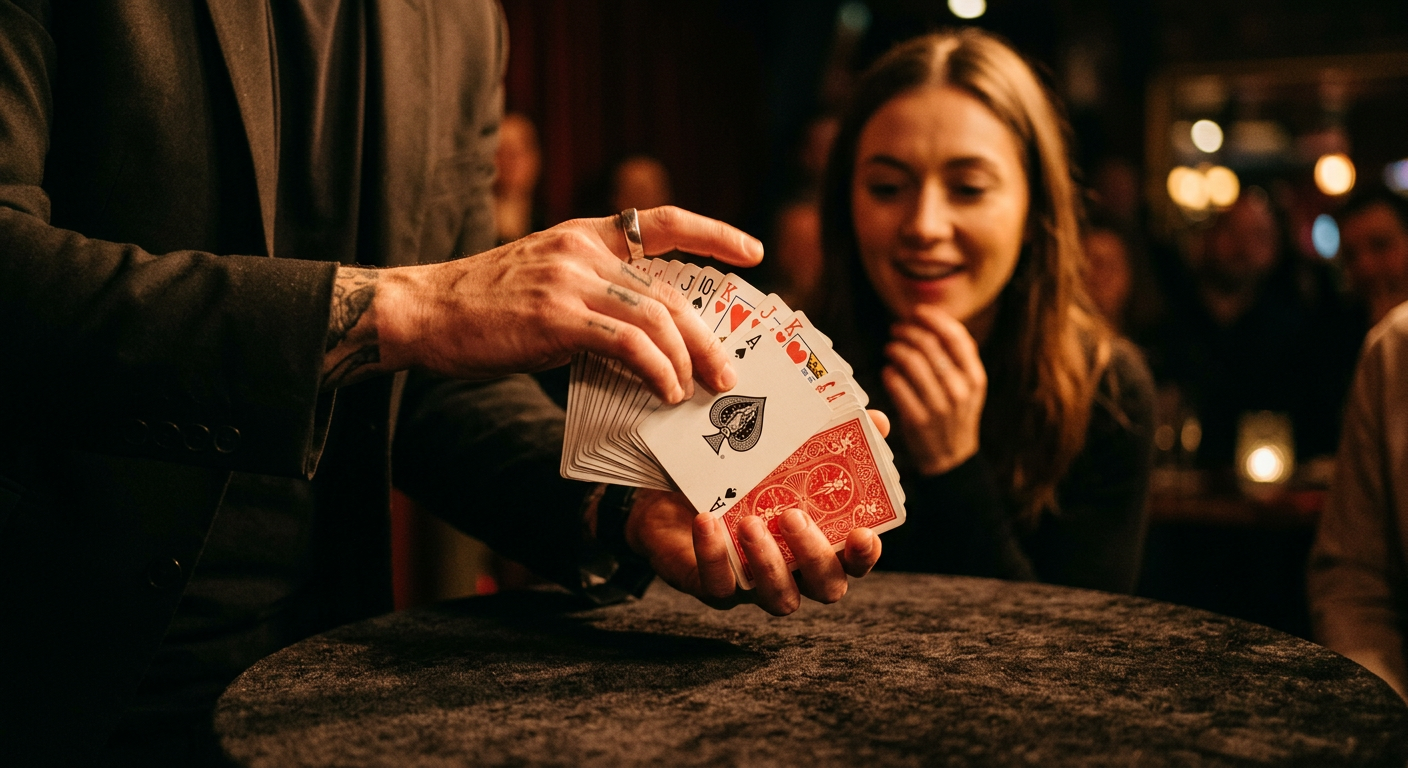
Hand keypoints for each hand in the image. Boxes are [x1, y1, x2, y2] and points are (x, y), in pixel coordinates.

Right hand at [375, 206, 762, 402]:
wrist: (423, 312)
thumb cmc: (481, 309)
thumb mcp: (543, 285)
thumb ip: (592, 299)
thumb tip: (642, 348)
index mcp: (583, 235)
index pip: (661, 222)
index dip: (713, 234)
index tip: (752, 251)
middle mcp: (583, 250)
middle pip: (668, 290)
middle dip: (706, 335)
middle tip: (725, 372)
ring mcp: (570, 280)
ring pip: (655, 318)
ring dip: (685, 361)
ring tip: (695, 392)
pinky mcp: (557, 316)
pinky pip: (627, 344)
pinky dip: (654, 370)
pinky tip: (662, 392)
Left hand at [623, 410, 890, 615]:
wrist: (665, 485)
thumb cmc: (735, 470)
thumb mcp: (778, 446)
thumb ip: (828, 436)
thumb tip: (878, 421)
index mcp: (817, 540)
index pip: (854, 560)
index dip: (865, 554)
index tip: (864, 533)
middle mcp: (794, 570)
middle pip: (825, 586)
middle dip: (814, 555)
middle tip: (793, 516)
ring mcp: (754, 585)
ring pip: (778, 598)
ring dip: (769, 563)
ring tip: (751, 522)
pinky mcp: (710, 585)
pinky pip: (717, 585)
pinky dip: (714, 555)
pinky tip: (708, 521)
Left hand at [882, 305, 985, 475]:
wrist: (952, 458)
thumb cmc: (955, 413)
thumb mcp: (969, 386)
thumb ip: (956, 357)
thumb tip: (932, 320)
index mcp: (975, 377)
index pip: (955, 336)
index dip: (934, 318)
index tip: (917, 311)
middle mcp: (960, 390)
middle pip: (929, 345)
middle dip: (907, 330)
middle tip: (896, 329)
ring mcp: (939, 406)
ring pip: (911, 362)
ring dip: (895, 349)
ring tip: (890, 348)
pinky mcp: (917, 420)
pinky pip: (897, 386)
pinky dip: (889, 373)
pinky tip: (888, 371)